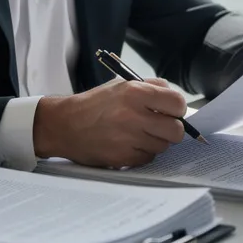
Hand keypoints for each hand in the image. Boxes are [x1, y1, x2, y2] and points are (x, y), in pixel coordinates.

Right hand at [33, 78, 186, 167]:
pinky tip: (129, 144)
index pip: (177, 103)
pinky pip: (148, 158)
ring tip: (139, 134)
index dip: (177, 108)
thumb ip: (151, 87)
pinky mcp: (123, 157)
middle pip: (176, 130)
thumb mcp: (121, 84)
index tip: (172, 111)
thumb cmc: (95, 104)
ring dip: (156, 142)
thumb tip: (176, 99)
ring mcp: (128, 139)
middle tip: (160, 126)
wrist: (65, 125)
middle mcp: (133, 115)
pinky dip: (143, 153)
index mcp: (135, 92)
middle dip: (171, 129)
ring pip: (163, 146)